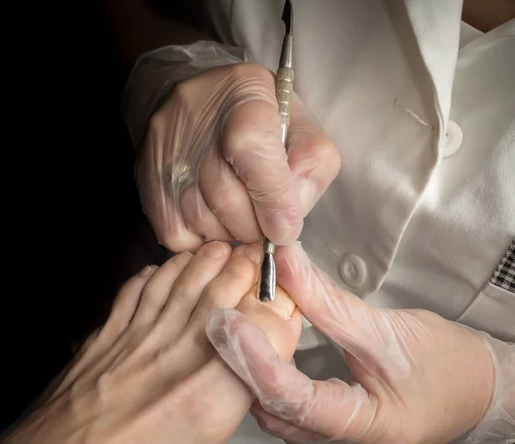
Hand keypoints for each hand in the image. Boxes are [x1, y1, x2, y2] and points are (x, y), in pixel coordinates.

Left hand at [0, 242, 301, 443]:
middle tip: (256, 257)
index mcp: (209, 394)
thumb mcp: (208, 435)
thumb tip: (255, 368)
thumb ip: (237, 393)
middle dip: (245, 265)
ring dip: (203, 259)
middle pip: (220, 289)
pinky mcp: (108, 335)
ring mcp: (137, 338)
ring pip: (179, 279)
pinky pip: (135, 290)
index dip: (278, 305)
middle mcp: (174, 356)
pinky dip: (153, 273)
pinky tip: (164, 270)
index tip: (282, 299)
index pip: (264, 327)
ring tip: (219, 251)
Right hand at [137, 63, 339, 251]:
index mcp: (244, 96)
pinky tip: (216, 221)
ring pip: (203, 221)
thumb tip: (287, 220)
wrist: (198, 101)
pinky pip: (178, 235)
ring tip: (242, 217)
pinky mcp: (148, 183)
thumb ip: (310, 168)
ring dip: (231, 233)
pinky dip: (203, 240)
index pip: (252, 150)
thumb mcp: (300, 126)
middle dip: (256, 226)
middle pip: (228, 198)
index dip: (273, 198)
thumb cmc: (259, 118)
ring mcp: (166, 155)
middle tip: (266, 224)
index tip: (285, 228)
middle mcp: (195, 122)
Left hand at [207, 242, 496, 443]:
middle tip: (219, 318)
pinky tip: (253, 343)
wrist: (472, 386)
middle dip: (241, 364)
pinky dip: (262, 370)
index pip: (295, 400)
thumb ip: (328, 300)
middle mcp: (338, 439)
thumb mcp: (387, 330)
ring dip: (248, 367)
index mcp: (363, 426)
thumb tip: (284, 263)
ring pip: (272, 408)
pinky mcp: (323, 418)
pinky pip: (280, 401)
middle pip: (273, 408)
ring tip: (232, 323)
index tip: (230, 323)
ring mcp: (328, 433)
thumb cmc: (446, 367)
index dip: (257, 361)